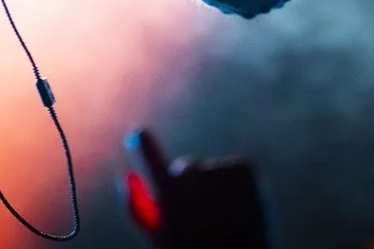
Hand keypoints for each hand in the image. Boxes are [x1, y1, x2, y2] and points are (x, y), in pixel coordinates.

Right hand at [125, 129, 271, 248]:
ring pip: (212, 172)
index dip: (143, 144)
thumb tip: (129, 175)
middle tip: (204, 218)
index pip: (148, 154)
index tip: (140, 135)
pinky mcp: (244, 168)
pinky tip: (242, 209)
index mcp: (167, 193)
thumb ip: (137, 209)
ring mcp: (219, 169)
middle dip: (190, 188)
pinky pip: (234, 169)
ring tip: (227, 221)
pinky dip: (237, 185)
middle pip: (186, 169)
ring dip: (216, 189)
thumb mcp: (161, 239)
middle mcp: (191, 175)